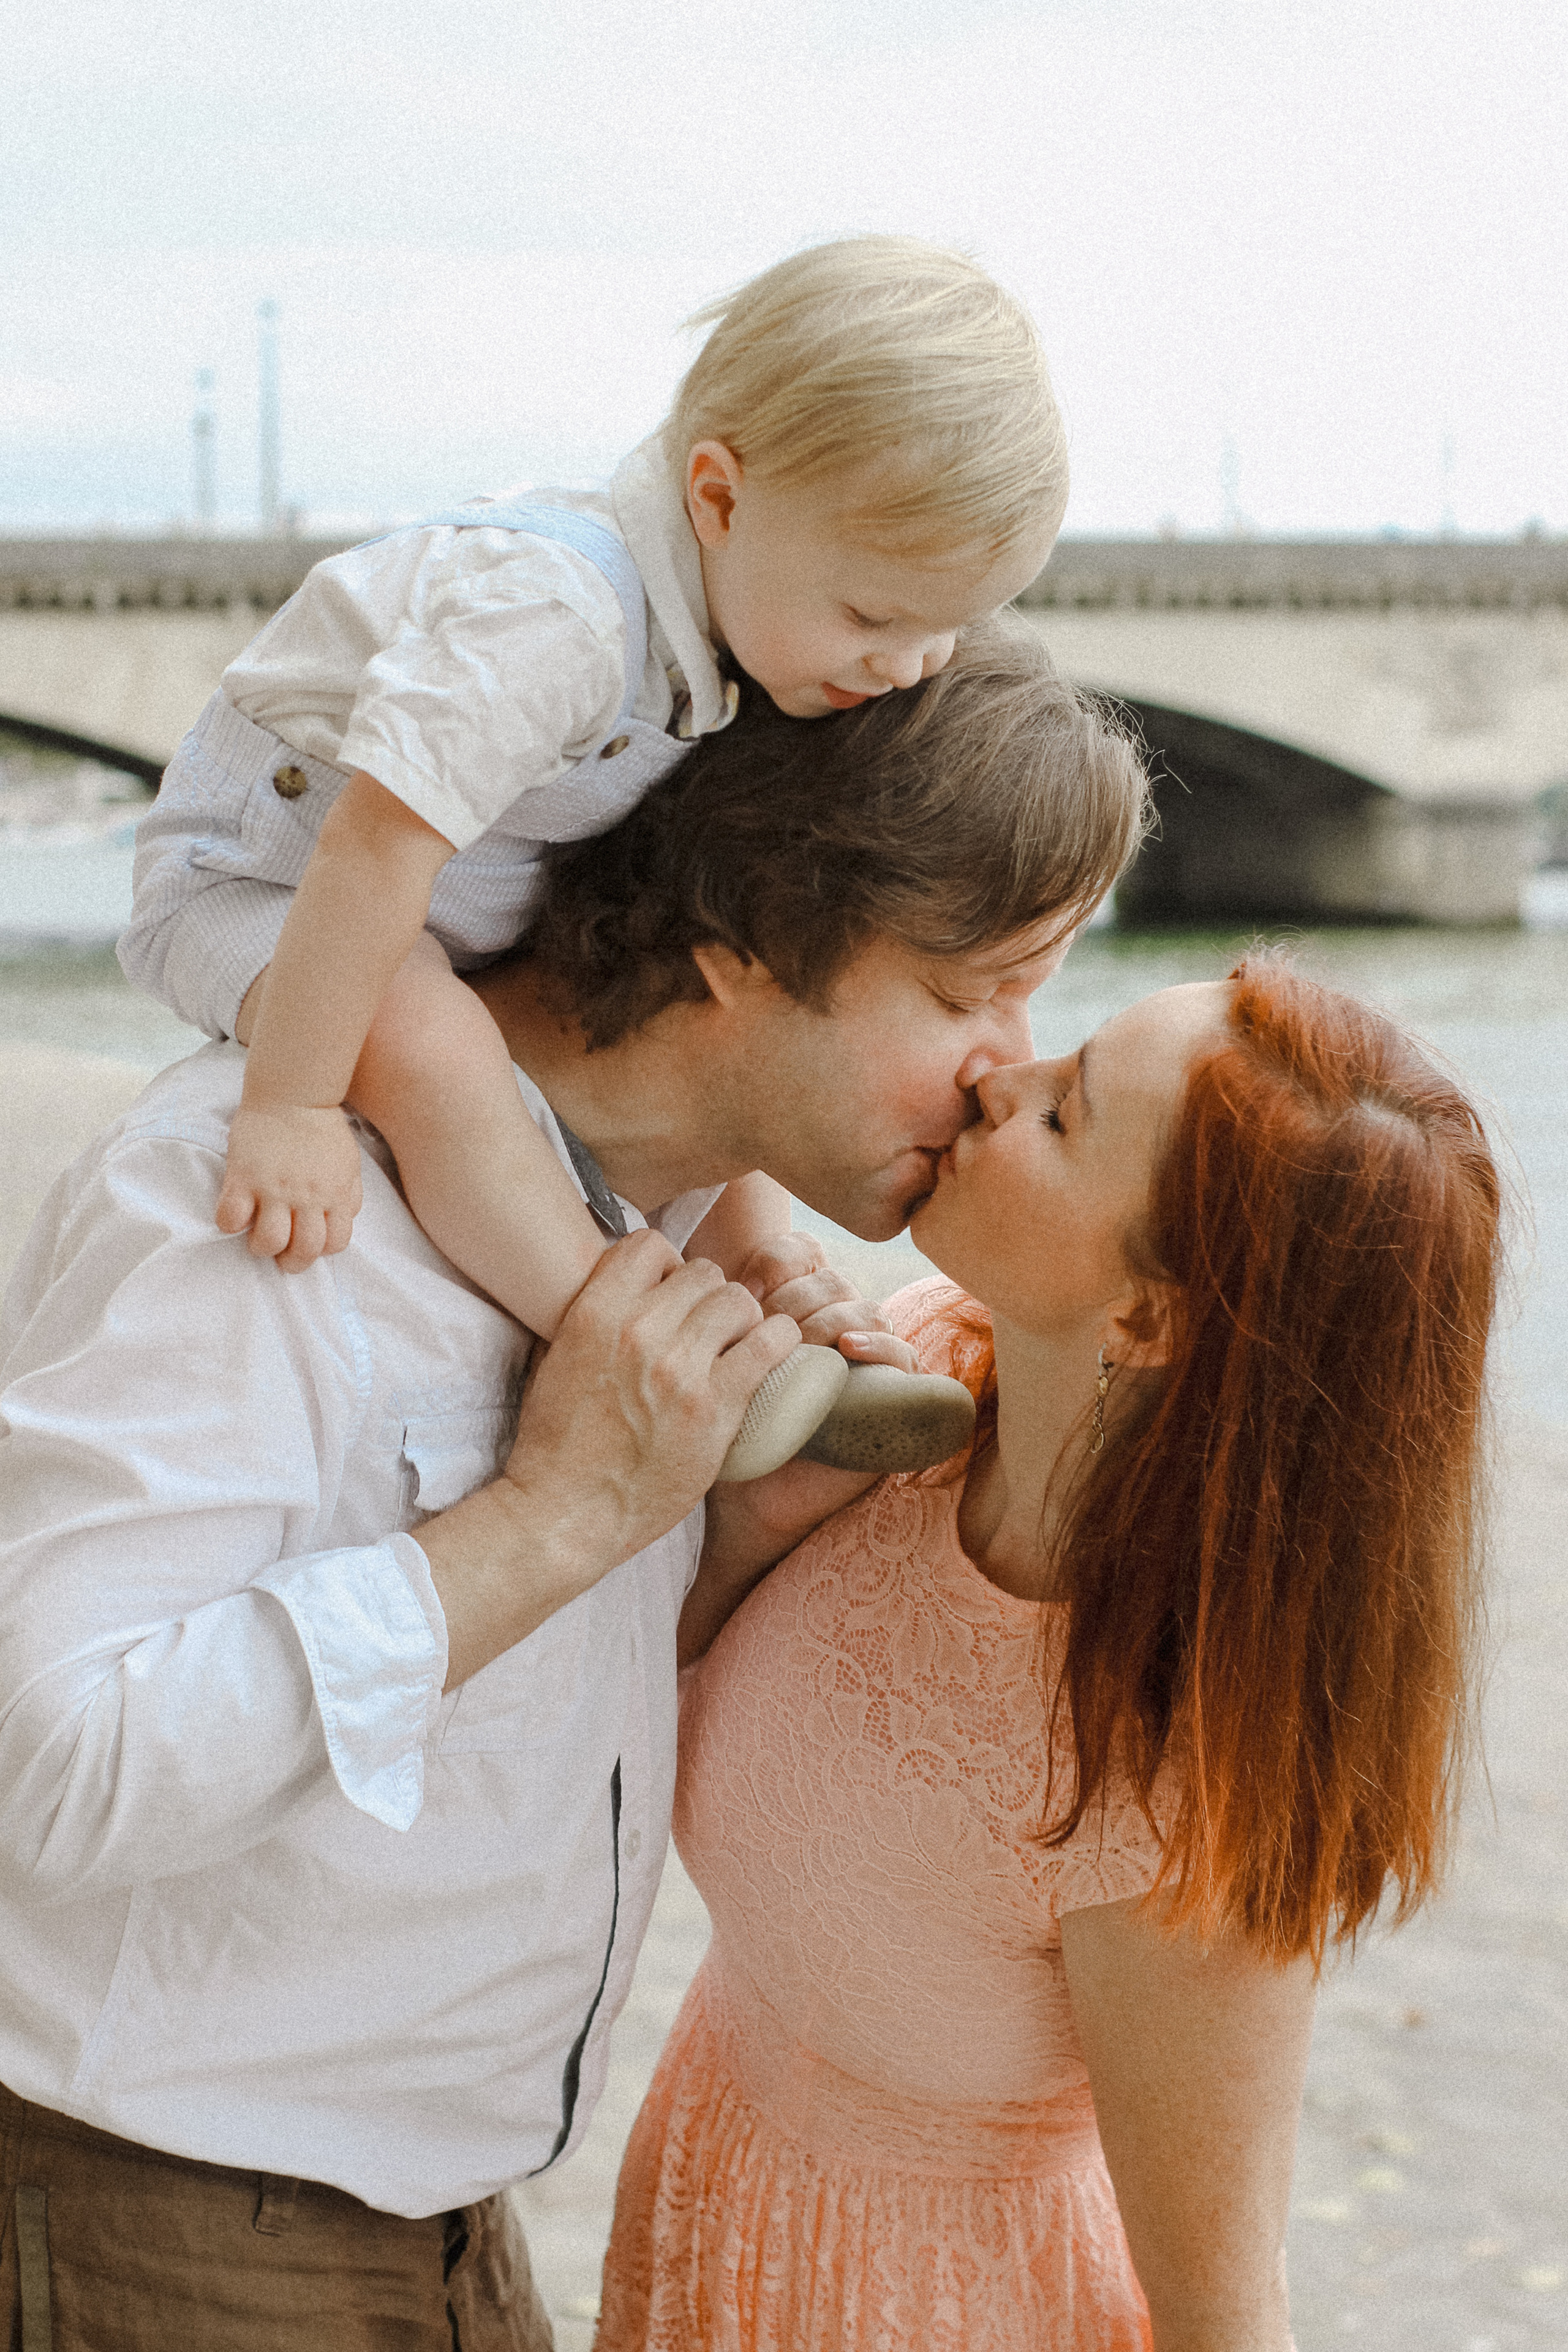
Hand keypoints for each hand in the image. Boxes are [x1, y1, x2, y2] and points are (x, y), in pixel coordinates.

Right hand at [216, 1102, 363, 1270]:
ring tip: (257, 1237)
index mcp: (335, 1195)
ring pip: (269, 1241)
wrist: (294, 1092)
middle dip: (292, 1262)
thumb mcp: (349, 1164)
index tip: (307, 1245)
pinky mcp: (244, 1177)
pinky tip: (234, 1215)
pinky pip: (231, 1217)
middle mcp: (308, 1197)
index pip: (334, 1244)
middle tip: (281, 1256)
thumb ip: (349, 1194)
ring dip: (262, 1247)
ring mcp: (274, 1188)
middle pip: (304, 1250)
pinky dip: (230, 1224)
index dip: (321, 1251)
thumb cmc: (322, 1129)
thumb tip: (345, 1218)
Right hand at [500, 1229, 801, 1581]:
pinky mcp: (714, 1409)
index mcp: (593, 1314)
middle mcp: (638, 1332)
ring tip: (732, 1347)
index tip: (668, 1295)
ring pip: (737, 1301)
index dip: (665, 1266)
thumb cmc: (556, 1442)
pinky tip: (767, 1357)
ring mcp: (679, 1370)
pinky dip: (776, 1342)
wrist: (564, 1513)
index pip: (649, 1245)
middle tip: (704, 1331)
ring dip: (740, 1320)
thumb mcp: (556, 1359)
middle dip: (706, 1297)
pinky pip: (770, 1344)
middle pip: (701, 1273)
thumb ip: (594, 1315)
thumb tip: (631, 1283)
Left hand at [733, 1235, 917, 1370]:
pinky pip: (900, 1351)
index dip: (775, 1264)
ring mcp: (873, 1337)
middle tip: (764, 1331)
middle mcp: (845, 1306)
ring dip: (826, 1325)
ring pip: (866, 1311)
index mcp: (809, 1286)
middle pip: (831, 1282)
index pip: (803, 1250)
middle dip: (792, 1304)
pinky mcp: (895, 1372)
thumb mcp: (737, 1341)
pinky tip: (848, 1347)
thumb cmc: (752, 1380)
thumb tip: (736, 1287)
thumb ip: (732, 1302)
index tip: (747, 1290)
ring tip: (800, 1345)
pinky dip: (876, 1345)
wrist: (779, 1428)